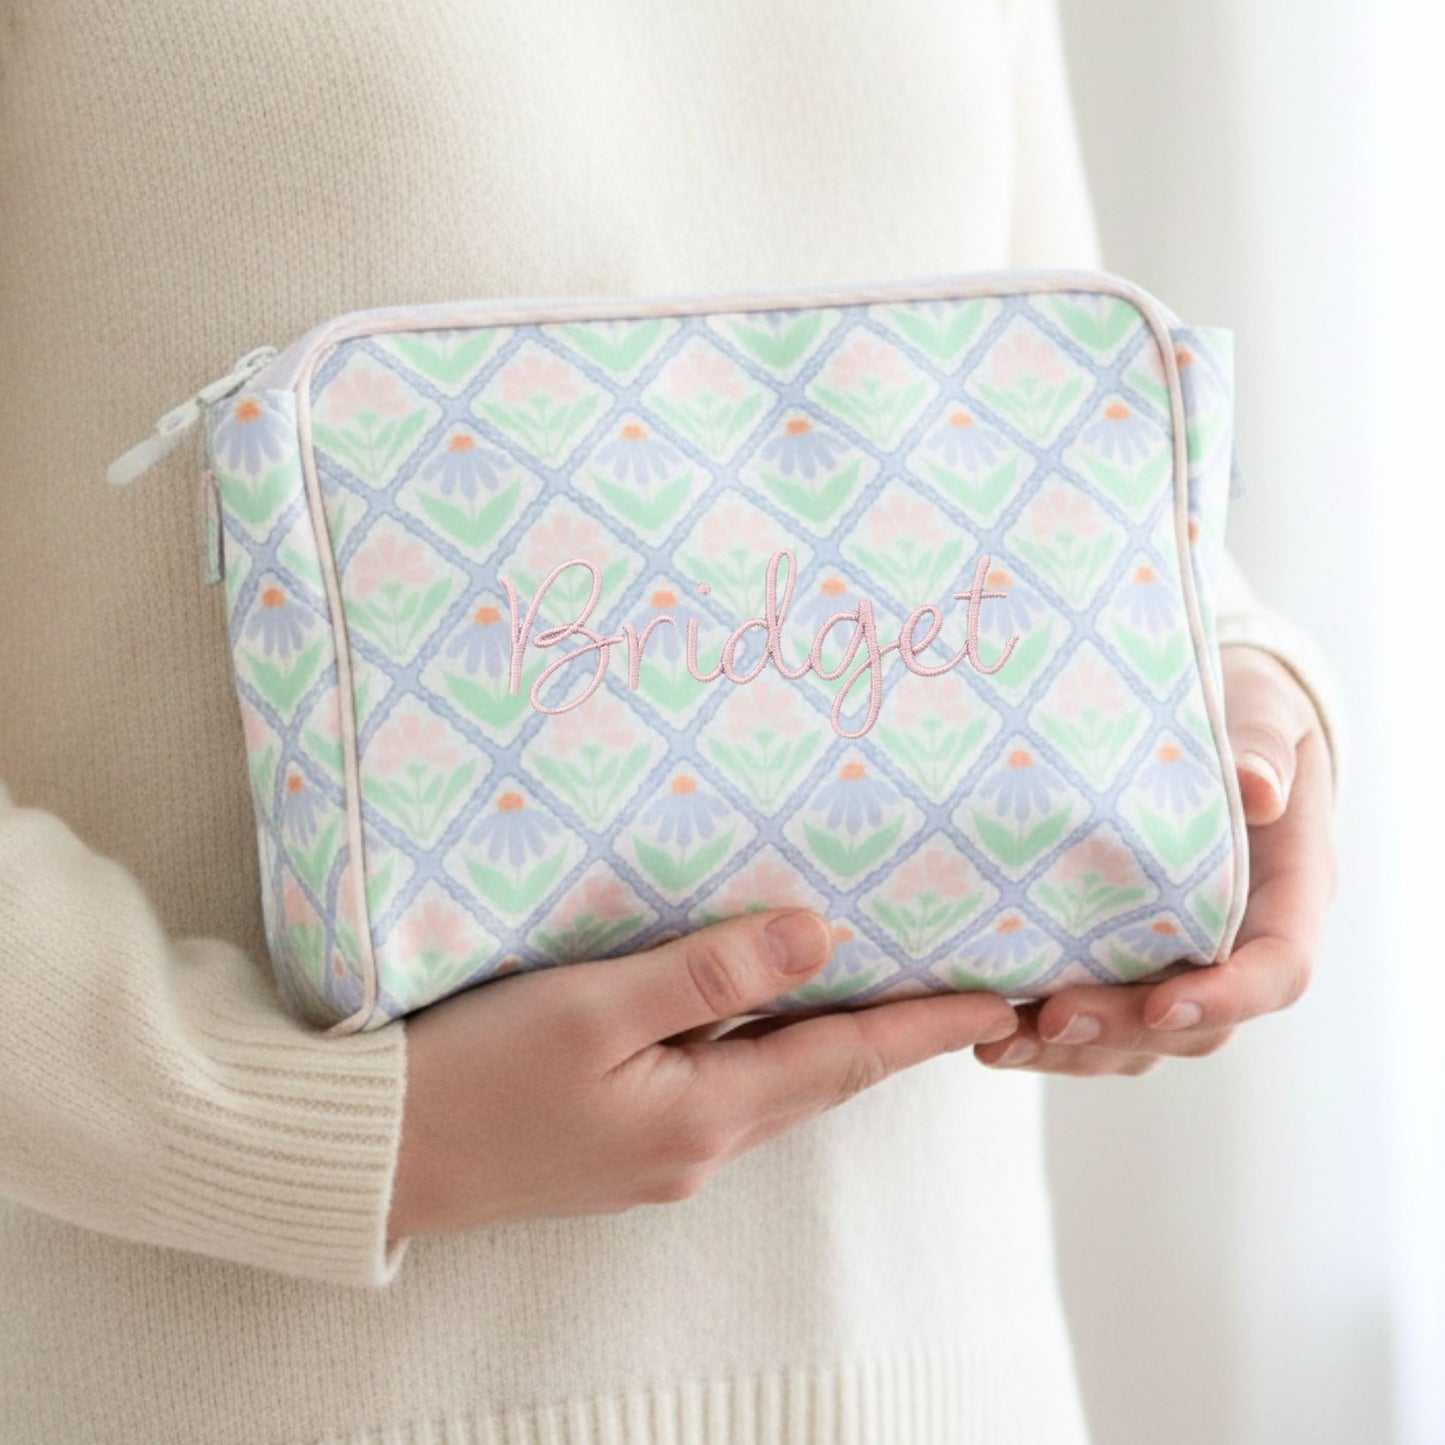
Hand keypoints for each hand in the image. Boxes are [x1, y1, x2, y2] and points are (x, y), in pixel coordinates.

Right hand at [387, 907, 1017, 1240]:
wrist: (378, 1157)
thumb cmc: (474, 1075)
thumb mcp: (592, 1010)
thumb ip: (707, 974)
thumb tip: (815, 934)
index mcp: (704, 1114)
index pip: (845, 1059)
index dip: (925, 1026)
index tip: (1000, 1000)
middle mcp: (699, 1144)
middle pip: (822, 1076)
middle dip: (897, 1035)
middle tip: (959, 989)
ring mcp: (662, 1151)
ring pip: (778, 1084)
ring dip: (836, 1042)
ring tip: (885, 994)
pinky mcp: (625, 1142)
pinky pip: (726, 1087)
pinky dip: (770, 1049)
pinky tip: (765, 1017)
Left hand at [973, 644, 1337, 1075]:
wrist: (1217, 722)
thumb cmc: (1248, 713)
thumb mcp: (1262, 714)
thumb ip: (1261, 751)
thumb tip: (1257, 791)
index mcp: (1288, 897)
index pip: (1277, 971)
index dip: (1226, 997)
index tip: (1163, 1002)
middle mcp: (1240, 945)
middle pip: (1198, 1024)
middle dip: (1122, 1028)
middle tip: (1048, 1018)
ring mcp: (1186, 961)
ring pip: (1144, 1038)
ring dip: (1075, 1049)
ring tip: (998, 1041)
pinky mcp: (1133, 959)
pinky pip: (1104, 1019)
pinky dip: (1050, 1032)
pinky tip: (988, 1025)